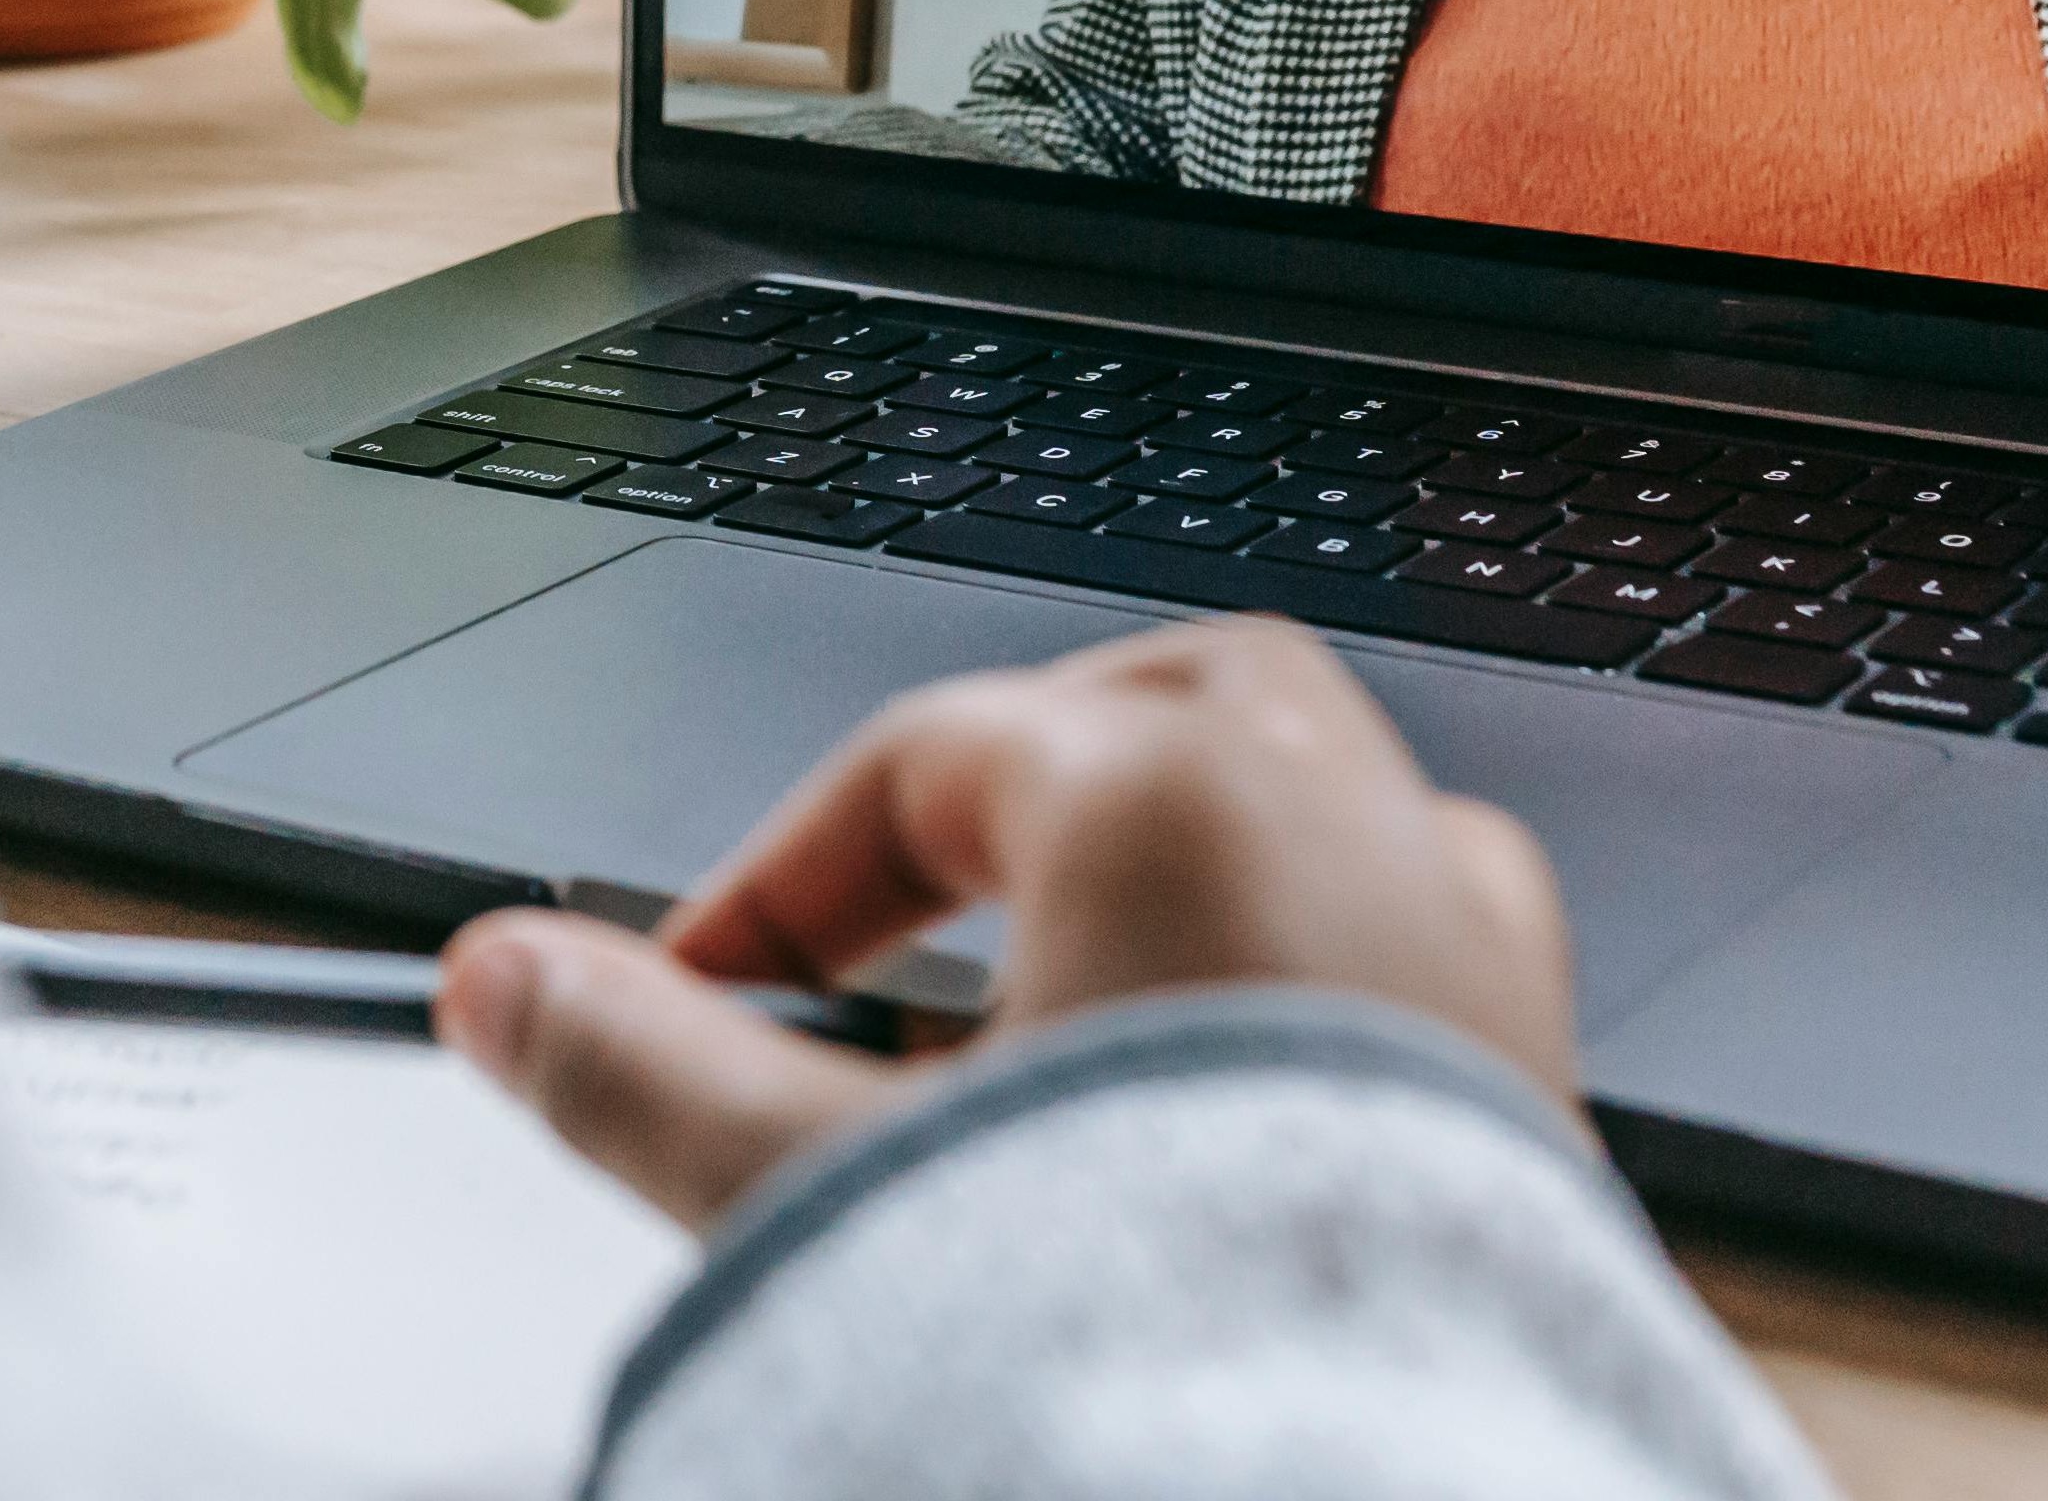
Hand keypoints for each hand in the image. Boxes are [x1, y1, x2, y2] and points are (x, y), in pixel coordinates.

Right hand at [434, 617, 1573, 1231]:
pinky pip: (1430, 936)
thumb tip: (501, 985)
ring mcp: (1470, 952)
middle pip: (1155, 704)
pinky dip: (1319, 958)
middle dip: (1023, 773)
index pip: (920, 755)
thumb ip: (646, 1072)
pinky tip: (1244, 1084)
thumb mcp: (837, 1190)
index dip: (781, 875)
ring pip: (1319, 794)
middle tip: (913, 894)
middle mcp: (1344, 831)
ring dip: (1189, 842)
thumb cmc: (1160, 1343)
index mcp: (1176, 800)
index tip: (699, 985)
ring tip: (1077, 965)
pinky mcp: (1546, 1091)